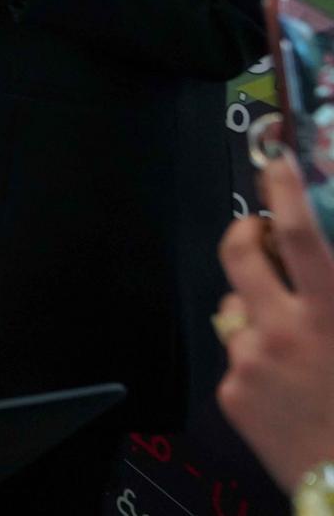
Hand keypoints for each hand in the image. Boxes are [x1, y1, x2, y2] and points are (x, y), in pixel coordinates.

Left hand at [216, 152, 333, 491]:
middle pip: (240, 254)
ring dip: (258, 309)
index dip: (285, 191)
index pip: (302, 238)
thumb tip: (322, 253)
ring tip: (295, 343)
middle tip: (258, 232)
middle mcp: (283, 333)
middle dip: (244, 232)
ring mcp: (250, 363)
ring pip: (238, 307)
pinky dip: (256, 359)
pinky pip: (237, 355)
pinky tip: (286, 386)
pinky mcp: (229, 393)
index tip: (278, 160)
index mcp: (330, 317)